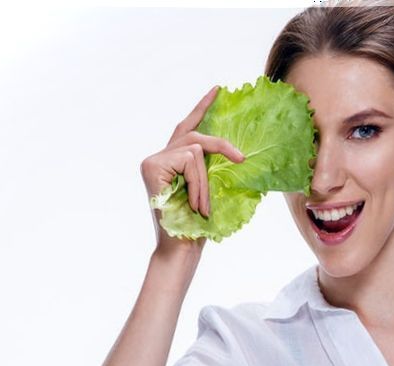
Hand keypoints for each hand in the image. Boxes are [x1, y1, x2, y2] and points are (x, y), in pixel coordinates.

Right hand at [140, 85, 245, 257]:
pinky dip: (198, 183)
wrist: (180, 248)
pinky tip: (194, 204)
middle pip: (193, 134)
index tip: (218, 89)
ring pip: (195, 151)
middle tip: (241, 158)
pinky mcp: (152, 166)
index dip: (202, 107)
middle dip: (220, 144)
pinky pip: (191, 161)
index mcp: (171, 161)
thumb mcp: (210, 190)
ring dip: (205, 182)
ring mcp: (153, 160)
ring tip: (202, 206)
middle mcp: (158, 156)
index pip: (188, 127)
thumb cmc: (196, 225)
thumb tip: (237, 153)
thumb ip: (212, 168)